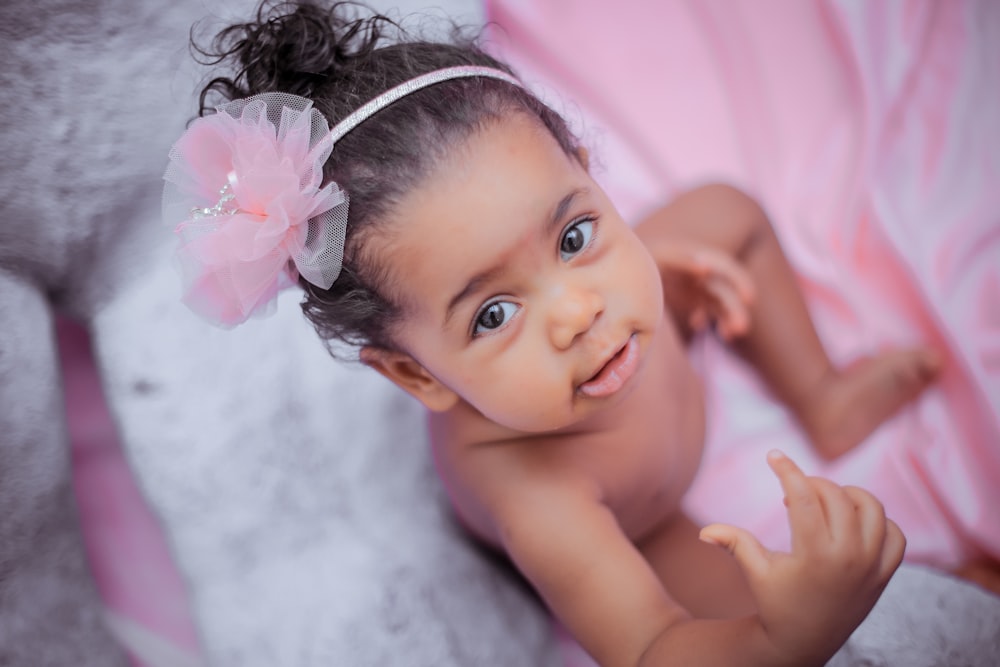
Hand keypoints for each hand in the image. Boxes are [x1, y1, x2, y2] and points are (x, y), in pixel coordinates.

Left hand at [654, 241, 755, 340]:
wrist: (629, 267)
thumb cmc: (645, 258)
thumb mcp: (659, 256)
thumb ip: (682, 261)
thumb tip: (706, 269)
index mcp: (699, 257)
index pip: (726, 267)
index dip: (739, 280)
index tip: (749, 298)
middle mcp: (704, 273)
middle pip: (725, 292)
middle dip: (735, 309)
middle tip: (741, 327)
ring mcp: (699, 288)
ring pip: (720, 305)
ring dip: (728, 319)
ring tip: (730, 334)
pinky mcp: (693, 300)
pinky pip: (707, 313)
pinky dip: (706, 320)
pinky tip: (697, 325)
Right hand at [698, 450, 904, 663]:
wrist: (805, 641)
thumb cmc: (775, 602)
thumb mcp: (755, 571)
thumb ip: (734, 543)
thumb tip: (704, 532)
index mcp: (814, 556)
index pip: (805, 497)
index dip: (787, 470)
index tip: (774, 455)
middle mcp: (848, 558)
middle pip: (836, 496)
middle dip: (812, 483)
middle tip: (794, 492)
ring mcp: (871, 566)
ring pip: (872, 508)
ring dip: (847, 494)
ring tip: (825, 502)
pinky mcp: (884, 574)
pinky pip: (895, 534)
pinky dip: (877, 521)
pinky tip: (852, 522)